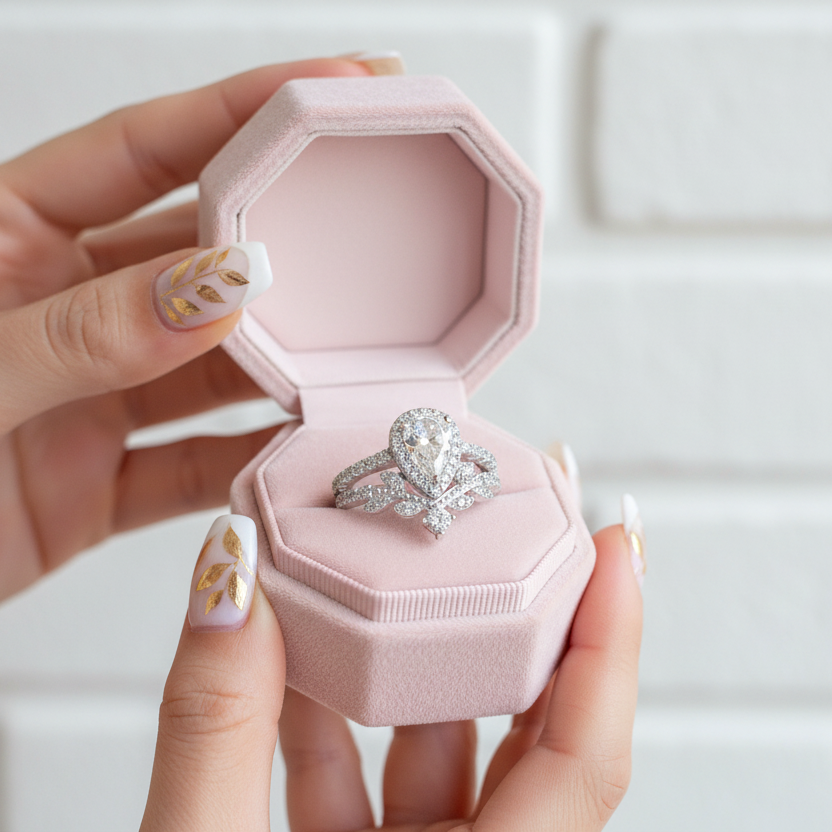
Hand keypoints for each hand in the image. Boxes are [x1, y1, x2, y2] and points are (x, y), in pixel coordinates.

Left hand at [0, 58, 378, 600]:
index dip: (240, 112)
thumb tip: (212, 290)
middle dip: (288, 238)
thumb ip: (81, 331)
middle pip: (198, 256)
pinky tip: (298, 451)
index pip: (141, 152)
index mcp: (6, 239)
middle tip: (370, 220)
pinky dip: (247, 462)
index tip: (331, 90)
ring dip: (281, 364)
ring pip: (211, 365)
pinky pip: (194, 464)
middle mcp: (64, 309)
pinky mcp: (100, 483)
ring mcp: (90, 397)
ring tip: (355, 352)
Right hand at [140, 506, 643, 830]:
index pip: (585, 757)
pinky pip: (369, 790)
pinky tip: (299, 663)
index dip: (610, 641)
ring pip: (441, 757)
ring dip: (406, 665)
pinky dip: (337, 721)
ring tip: (385, 576)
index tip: (613, 545)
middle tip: (499, 531)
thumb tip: (227, 582)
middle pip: (528, 738)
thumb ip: (214, 733)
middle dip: (511, 624)